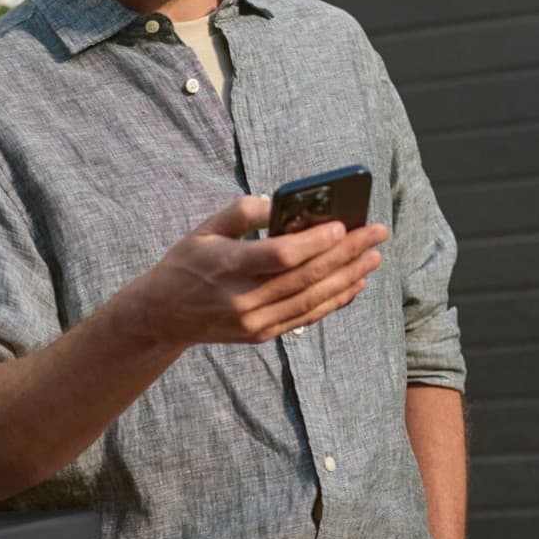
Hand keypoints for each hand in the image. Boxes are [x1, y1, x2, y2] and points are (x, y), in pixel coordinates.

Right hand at [127, 195, 387, 347]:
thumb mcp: (204, 229)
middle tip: (376, 233)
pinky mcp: (262, 335)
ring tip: (374, 257)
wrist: (163, 314)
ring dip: (349, 277)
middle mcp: (243, 299)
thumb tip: (280, 204)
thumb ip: (242, 213)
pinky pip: (306, 317)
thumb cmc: (186, 263)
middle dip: (347, 253)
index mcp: (227, 267)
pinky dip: (334, 302)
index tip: (343, 226)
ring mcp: (255, 322)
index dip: (316, 242)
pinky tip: (355, 284)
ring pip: (312, 299)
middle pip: (306, 277)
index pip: (281, 256)